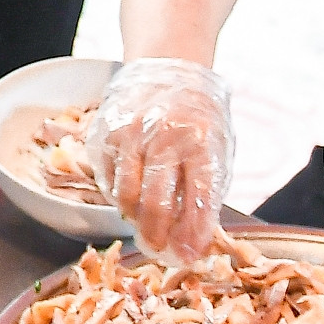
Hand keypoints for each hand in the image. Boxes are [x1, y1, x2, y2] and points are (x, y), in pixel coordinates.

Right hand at [88, 59, 234, 259]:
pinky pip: (107, 180)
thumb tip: (193, 244)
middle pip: (155, 204)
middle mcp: (165, 137)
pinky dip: (119, 195)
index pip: (196, 201)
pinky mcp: (106, 132)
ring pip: (126, 196)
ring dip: (135, 218)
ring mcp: (131, 134)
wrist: (169, 66)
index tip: (186, 256)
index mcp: (202, 143)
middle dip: (157, 236)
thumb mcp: (217, 150)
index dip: (190, 236)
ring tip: (145, 222)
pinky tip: (132, 193)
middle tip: (158, 250)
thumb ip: (207, 193)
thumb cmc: (198, 117)